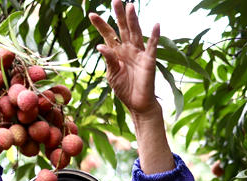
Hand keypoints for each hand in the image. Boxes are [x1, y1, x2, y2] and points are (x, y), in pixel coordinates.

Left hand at [89, 0, 159, 116]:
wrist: (137, 104)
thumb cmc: (124, 89)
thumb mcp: (112, 75)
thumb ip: (108, 60)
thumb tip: (100, 46)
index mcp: (117, 52)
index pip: (108, 34)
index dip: (101, 25)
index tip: (91, 14)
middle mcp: (128, 49)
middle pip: (123, 28)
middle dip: (119, 15)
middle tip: (115, 0)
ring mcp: (139, 53)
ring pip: (136, 33)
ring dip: (133, 20)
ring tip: (130, 6)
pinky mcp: (149, 61)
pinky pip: (152, 47)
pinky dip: (154, 36)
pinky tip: (156, 24)